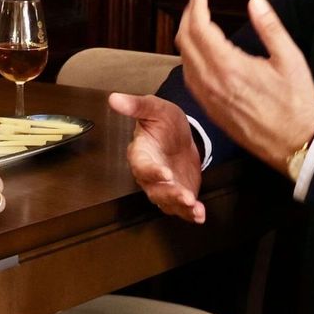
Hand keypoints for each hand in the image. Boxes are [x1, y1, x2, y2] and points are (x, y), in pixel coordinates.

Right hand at [109, 92, 206, 223]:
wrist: (180, 135)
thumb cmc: (163, 121)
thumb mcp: (154, 108)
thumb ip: (136, 105)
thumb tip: (113, 98)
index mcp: (141, 154)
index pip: (142, 166)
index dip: (152, 171)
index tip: (165, 174)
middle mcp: (149, 175)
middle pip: (154, 190)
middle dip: (170, 195)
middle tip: (184, 196)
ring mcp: (164, 187)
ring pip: (167, 202)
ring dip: (180, 207)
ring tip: (194, 208)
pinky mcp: (178, 193)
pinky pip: (181, 208)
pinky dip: (190, 214)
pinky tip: (200, 215)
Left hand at [175, 0, 313, 175]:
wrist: (294, 144)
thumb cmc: (295, 103)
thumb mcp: (290, 59)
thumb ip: (270, 27)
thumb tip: (256, 1)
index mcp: (230, 67)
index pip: (200, 29)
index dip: (197, 8)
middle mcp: (213, 83)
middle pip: (185, 42)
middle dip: (187, 18)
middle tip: (196, 4)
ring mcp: (209, 98)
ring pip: (184, 61)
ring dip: (186, 38)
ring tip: (196, 23)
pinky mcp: (210, 110)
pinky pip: (190, 79)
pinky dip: (189, 59)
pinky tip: (199, 53)